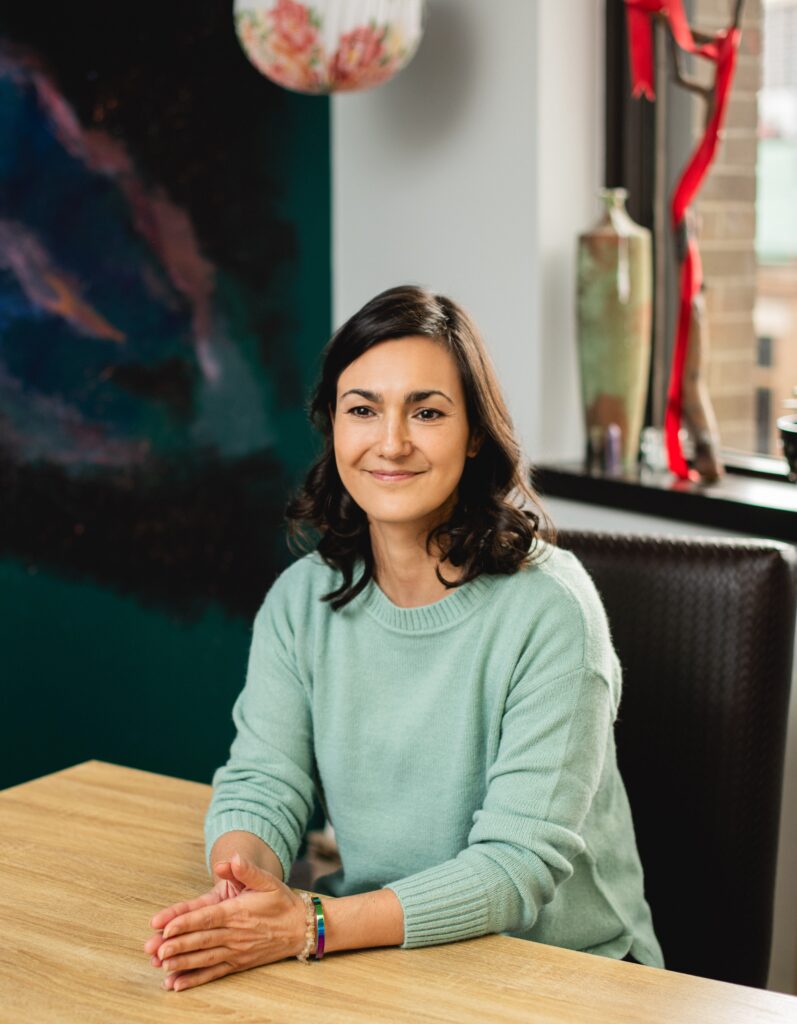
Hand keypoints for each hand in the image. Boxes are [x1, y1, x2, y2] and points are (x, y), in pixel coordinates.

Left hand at [144, 853, 306, 991]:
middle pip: (201, 940)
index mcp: (238, 912)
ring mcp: (236, 952)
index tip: (166, 927)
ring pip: (204, 959)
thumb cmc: (282, 901)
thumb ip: (246, 870)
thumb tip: (230, 859)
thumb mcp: (268, 880)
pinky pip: (213, 973)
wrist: (301, 928)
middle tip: (154, 950)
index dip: (186, 923)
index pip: (207, 918)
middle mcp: (235, 934)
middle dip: (176, 945)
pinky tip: (177, 984)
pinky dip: (195, 980)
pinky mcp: (238, 963)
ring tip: (160, 965)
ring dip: (181, 963)